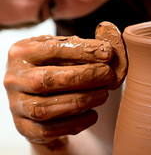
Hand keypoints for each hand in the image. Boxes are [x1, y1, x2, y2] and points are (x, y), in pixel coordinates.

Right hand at [4, 28, 123, 147]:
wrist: (33, 91)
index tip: (108, 53)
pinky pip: (47, 131)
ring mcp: (16, 104)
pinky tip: (93, 114)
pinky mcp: (23, 126)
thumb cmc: (52, 64)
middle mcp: (14, 78)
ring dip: (82, 100)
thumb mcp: (62, 48)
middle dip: (84, 77)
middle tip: (109, 75)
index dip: (83, 51)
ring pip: (45, 108)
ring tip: (104, 93)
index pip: (53, 49)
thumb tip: (108, 51)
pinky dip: (74, 124)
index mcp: (23, 52)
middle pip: (46, 80)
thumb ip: (82, 46)